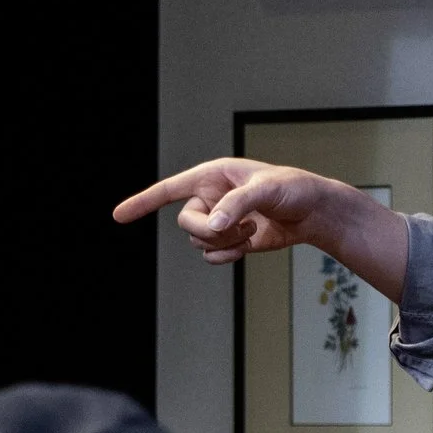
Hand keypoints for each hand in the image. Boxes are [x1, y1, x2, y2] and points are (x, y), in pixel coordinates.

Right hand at [113, 158, 353, 264]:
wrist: (314, 212)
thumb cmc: (294, 189)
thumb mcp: (266, 189)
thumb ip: (235, 204)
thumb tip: (213, 225)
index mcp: (212, 176)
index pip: (168, 189)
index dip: (142, 202)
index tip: (118, 215)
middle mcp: (210, 197)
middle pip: (184, 224)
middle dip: (207, 231)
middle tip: (235, 227)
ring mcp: (218, 220)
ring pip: (198, 242)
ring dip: (224, 243)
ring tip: (250, 230)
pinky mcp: (229, 240)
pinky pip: (212, 256)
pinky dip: (227, 256)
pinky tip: (248, 244)